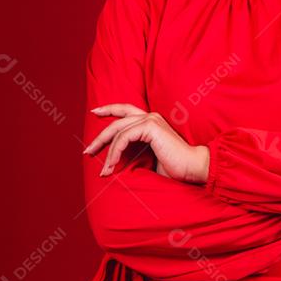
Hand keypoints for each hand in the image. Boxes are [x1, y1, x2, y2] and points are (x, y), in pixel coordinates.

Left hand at [83, 104, 209, 183]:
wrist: (193, 168)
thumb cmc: (175, 167)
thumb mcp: (149, 159)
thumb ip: (134, 154)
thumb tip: (117, 162)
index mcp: (151, 122)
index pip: (126, 110)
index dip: (109, 109)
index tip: (95, 112)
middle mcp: (150, 117)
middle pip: (117, 120)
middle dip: (100, 137)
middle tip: (87, 151)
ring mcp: (150, 119)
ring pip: (118, 131)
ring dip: (106, 152)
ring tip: (103, 171)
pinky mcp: (150, 126)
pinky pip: (123, 138)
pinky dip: (114, 153)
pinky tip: (112, 166)